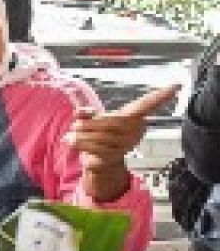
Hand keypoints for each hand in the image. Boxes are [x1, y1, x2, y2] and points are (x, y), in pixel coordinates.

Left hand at [66, 85, 178, 199]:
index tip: (176, 86)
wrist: (100, 164)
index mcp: (130, 117)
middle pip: (108, 123)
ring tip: (74, 138)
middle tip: (75, 127)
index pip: (147, 105)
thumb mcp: (90, 121)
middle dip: (87, 125)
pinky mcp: (115, 159)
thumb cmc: (98, 136)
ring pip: (98, 139)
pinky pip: (94, 153)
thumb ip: (85, 114)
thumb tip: (81, 112)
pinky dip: (82, 150)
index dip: (160, 96)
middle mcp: (132, 131)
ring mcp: (126, 145)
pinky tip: (80, 150)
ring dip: (80, 139)